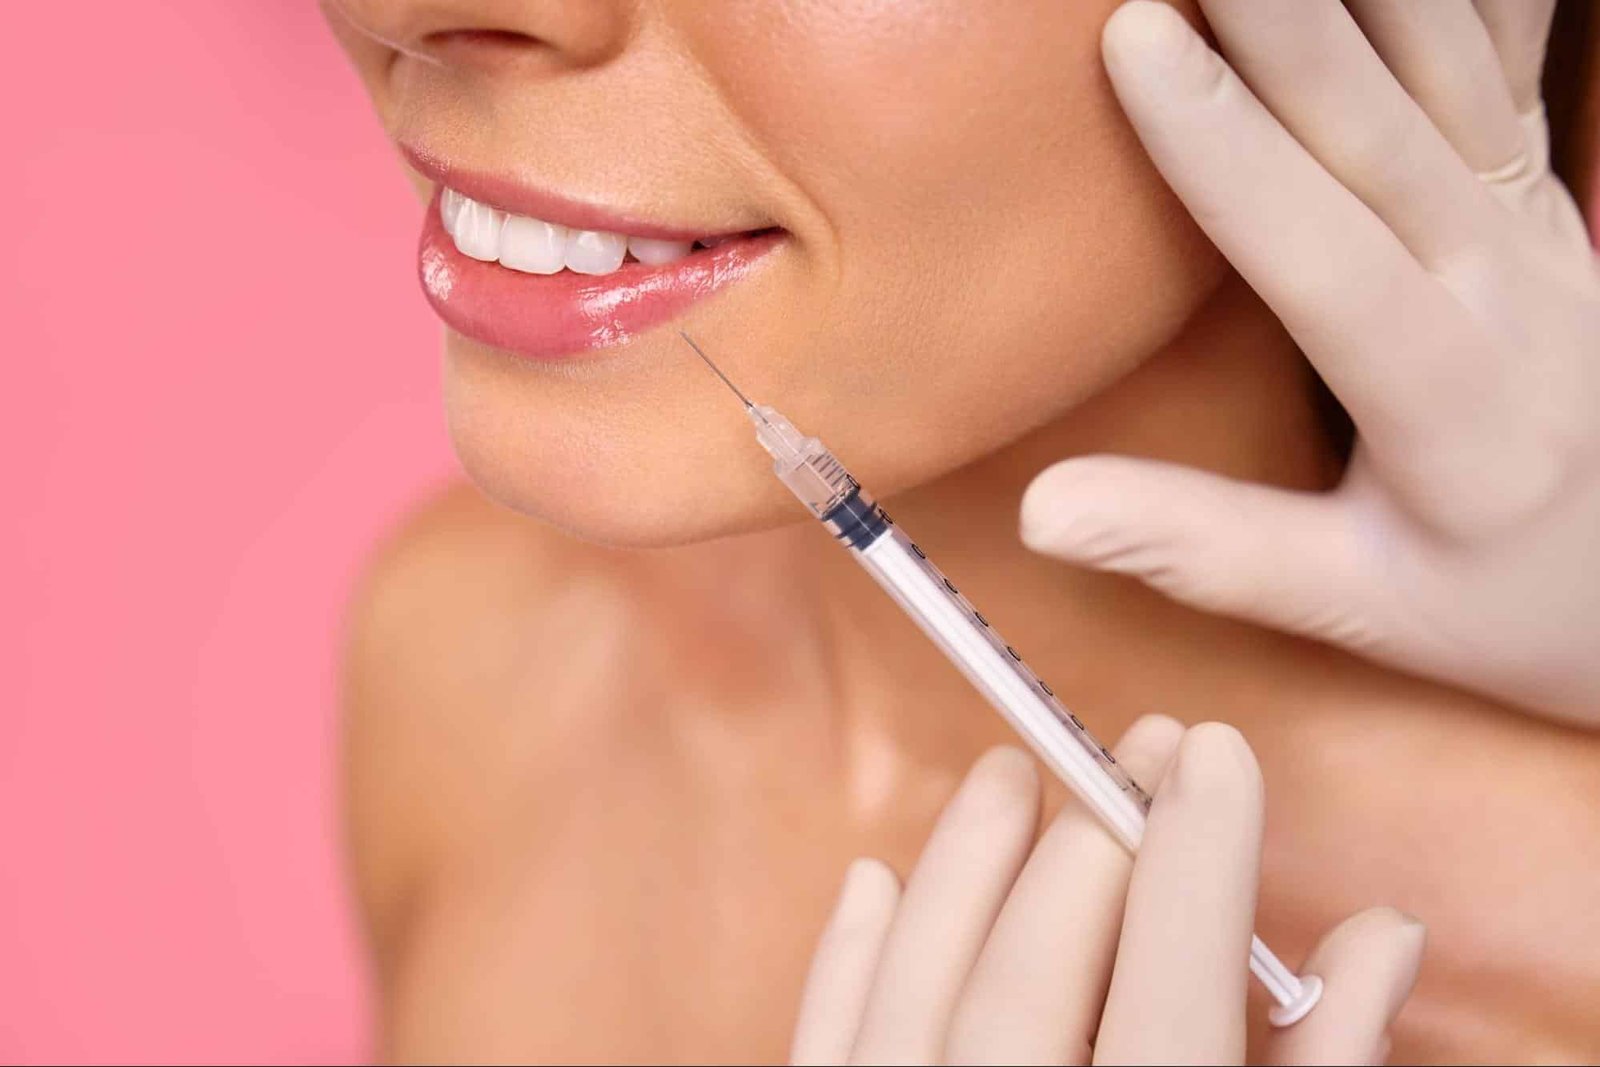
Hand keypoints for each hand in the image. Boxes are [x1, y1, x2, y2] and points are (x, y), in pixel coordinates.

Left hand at [789, 721, 1423, 1064]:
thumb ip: (1328, 1064)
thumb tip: (1379, 936)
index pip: (1171, 990)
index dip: (1194, 860)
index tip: (1212, 751)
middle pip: (1036, 975)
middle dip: (1092, 844)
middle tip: (1138, 748)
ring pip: (918, 989)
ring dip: (965, 866)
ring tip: (1009, 768)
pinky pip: (823, 1045)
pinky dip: (848, 959)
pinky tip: (878, 878)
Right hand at [1019, 0, 1599, 724]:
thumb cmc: (1494, 597)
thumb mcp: (1349, 602)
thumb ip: (1199, 548)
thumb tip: (1042, 509)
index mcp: (1452, 401)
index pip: (1325, 256)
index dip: (1226, 148)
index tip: (1138, 43)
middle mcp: (1506, 289)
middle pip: (1384, 129)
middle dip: (1282, 17)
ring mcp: (1536, 230)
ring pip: (1449, 71)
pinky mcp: (1541, 199)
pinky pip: (1501, 66)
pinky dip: (1452, 0)